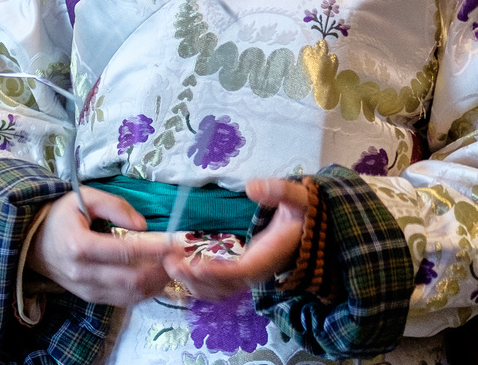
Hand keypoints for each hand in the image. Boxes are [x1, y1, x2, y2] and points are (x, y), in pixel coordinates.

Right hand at [26, 187, 175, 306]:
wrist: (34, 242)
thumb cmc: (61, 216)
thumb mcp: (84, 197)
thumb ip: (114, 205)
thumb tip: (143, 225)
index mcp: (79, 245)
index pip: (125, 251)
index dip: (153, 248)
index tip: (174, 243)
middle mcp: (83, 273)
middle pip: (132, 279)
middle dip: (160, 269)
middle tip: (177, 257)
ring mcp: (87, 290)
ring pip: (131, 294)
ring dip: (156, 283)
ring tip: (170, 267)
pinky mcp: (92, 298)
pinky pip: (124, 301)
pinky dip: (144, 292)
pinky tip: (155, 277)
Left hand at [164, 178, 307, 301]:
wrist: (307, 226)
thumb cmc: (301, 212)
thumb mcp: (297, 197)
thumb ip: (279, 191)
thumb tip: (252, 187)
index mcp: (268, 257)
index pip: (242, 272)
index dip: (218, 272)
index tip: (195, 265)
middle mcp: (257, 271)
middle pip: (225, 286)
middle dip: (197, 279)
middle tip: (170, 262)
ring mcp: (248, 273)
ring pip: (219, 290)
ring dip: (194, 282)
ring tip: (170, 265)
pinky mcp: (241, 271)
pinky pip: (218, 285)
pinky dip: (199, 282)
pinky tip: (182, 269)